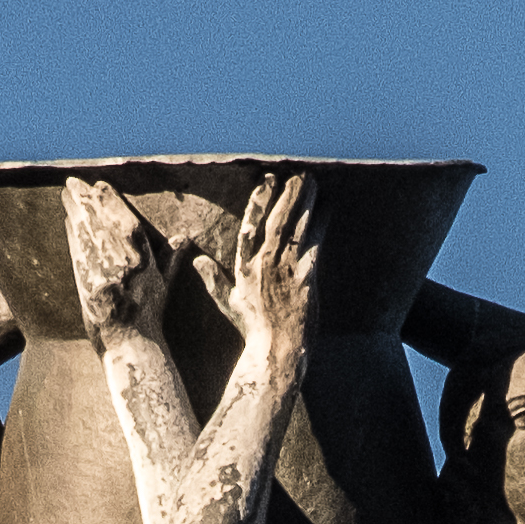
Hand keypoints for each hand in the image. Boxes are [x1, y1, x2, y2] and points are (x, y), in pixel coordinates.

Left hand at [62, 177, 176, 347]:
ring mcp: (111, 277)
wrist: (131, 347)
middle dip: (89, 201)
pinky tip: (67, 220)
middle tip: (73, 182)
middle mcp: (131, 267)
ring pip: (91, 235)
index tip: (101, 185)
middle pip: (106, 225)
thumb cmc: (147, 318)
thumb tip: (184, 237)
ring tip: (66, 193)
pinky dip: (74, 235)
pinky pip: (81, 254)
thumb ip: (171, 260)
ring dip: (77, 212)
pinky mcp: (93, 288)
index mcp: (148, 263)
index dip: (114, 203)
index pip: (129, 224)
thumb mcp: (164, 287)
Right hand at [226, 168, 321, 358]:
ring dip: (305, 201)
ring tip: (312, 182)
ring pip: (295, 226)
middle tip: (296, 174)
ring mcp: (285, 269)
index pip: (249, 226)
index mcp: (244, 267)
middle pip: (275, 220)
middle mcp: (263, 264)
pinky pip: (314, 243)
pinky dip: (321, 224)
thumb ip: (213, 279)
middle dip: (286, 194)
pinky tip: (327, 209)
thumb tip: (197, 261)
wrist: (276, 349)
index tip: (266, 180)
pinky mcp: (305, 277)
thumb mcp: (229, 302)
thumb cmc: (253, 329)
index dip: (258, 201)